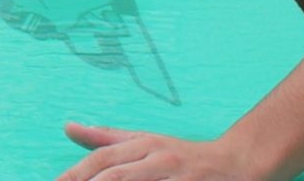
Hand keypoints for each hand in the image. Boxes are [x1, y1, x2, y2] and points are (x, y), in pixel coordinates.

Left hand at [57, 122, 240, 179]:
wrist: (236, 164)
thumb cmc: (182, 155)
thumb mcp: (144, 141)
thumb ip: (106, 138)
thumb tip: (68, 128)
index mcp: (145, 144)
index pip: (104, 159)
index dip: (78, 172)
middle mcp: (160, 160)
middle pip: (118, 176)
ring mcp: (178, 179)